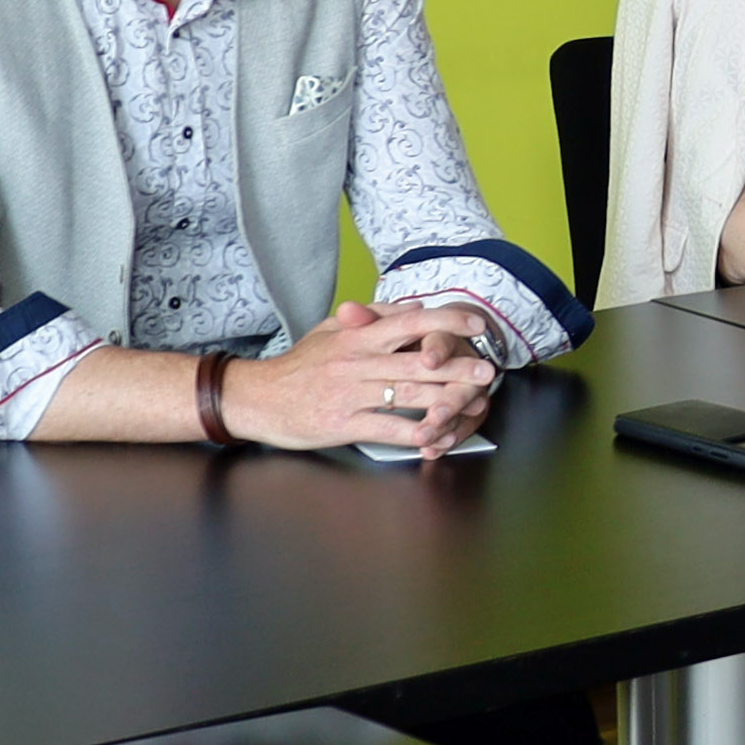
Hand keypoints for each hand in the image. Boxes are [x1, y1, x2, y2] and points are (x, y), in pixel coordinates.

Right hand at [229, 303, 485, 451]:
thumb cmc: (298, 365)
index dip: (446, 320)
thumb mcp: (331, 331)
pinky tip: (437, 437)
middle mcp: (358, 362)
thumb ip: (372, 318)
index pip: (410, 321)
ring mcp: (352, 394)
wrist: (257, 398)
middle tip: (487, 370)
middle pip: (417, 362)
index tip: (475, 322)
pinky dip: (416, 434)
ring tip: (474, 403)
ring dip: (446, 400)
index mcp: (357, 336)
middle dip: (457, 366)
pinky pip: (388, 429)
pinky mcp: (345, 424)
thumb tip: (413, 307)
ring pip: (408, 395)